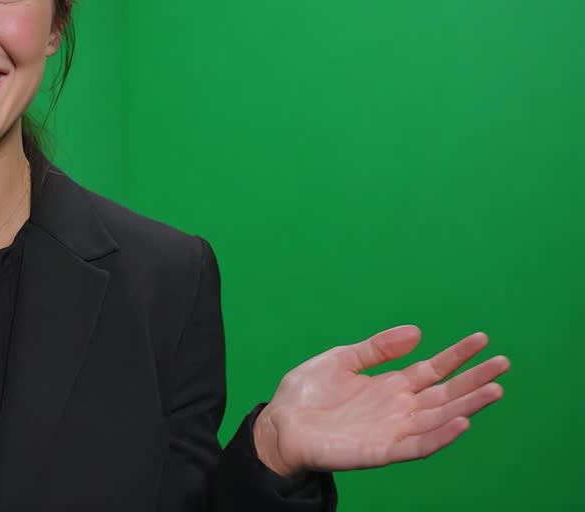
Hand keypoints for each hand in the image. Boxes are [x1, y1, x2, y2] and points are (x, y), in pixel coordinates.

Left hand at [253, 325, 508, 477]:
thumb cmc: (307, 394)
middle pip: (445, 394)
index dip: (458, 355)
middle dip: (474, 380)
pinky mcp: (381, 451)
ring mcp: (393, 430)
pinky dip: (440, 436)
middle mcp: (399, 408)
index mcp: (391, 385)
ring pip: (439, 419)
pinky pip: (418, 445)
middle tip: (503, 364)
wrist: (279, 424)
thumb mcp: (342, 359)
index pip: (434, 369)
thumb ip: (378, 348)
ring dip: (467, 406)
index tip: (482, 339)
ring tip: (494, 390)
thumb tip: (417, 332)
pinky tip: (460, 422)